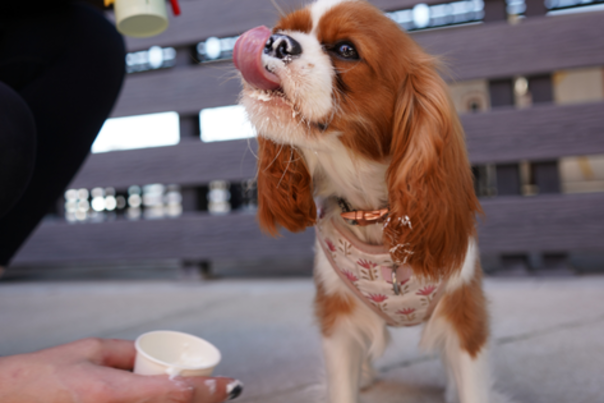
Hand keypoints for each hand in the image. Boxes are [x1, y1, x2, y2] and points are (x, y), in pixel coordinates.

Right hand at [0, 338, 242, 402]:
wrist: (11, 398)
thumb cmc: (46, 375)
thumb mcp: (93, 350)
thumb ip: (130, 353)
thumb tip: (157, 356)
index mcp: (111, 393)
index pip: (174, 394)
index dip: (208, 391)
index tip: (230, 385)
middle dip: (205, 402)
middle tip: (226, 390)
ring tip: (207, 395)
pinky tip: (175, 399)